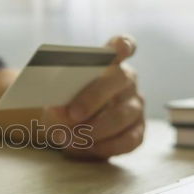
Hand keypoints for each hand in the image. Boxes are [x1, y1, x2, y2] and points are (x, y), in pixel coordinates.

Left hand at [41, 35, 144, 158]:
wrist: (66, 128)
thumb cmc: (64, 103)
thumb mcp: (56, 96)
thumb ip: (60, 96)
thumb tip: (60, 109)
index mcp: (109, 62)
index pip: (122, 45)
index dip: (122, 45)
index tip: (117, 48)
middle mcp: (127, 80)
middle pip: (118, 80)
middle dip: (93, 98)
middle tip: (71, 114)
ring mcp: (136, 105)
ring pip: (120, 116)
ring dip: (92, 129)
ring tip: (67, 137)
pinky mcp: (137, 131)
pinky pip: (127, 140)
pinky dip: (103, 146)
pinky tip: (86, 147)